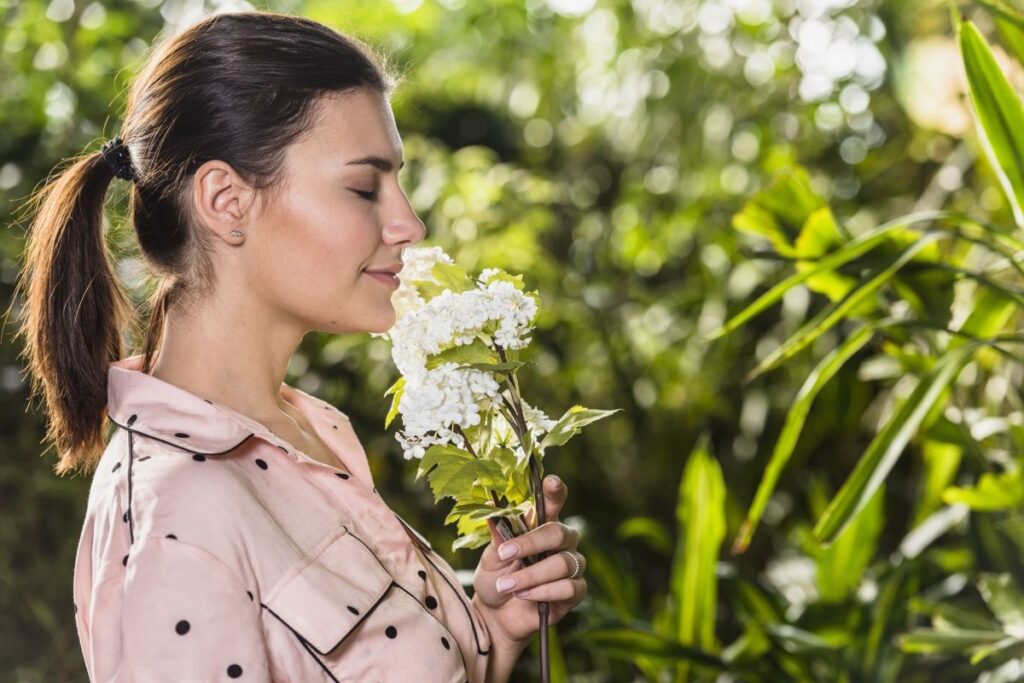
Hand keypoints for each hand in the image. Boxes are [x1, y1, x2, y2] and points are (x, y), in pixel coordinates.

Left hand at [471, 475, 587, 645]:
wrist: (496, 617)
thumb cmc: (495, 580)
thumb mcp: (491, 557)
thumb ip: (498, 536)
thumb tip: (490, 508)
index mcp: (541, 525)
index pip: (554, 502)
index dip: (555, 491)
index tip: (550, 482)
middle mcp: (562, 541)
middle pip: (558, 532)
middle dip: (531, 544)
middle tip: (506, 554)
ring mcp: (572, 565)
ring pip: (561, 563)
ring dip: (531, 575)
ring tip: (508, 586)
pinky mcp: (576, 591)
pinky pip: (567, 587)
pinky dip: (542, 591)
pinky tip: (524, 596)